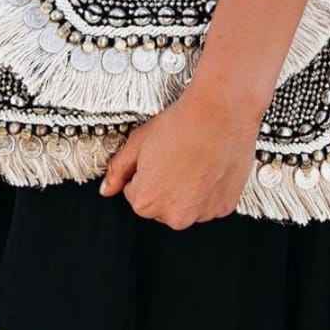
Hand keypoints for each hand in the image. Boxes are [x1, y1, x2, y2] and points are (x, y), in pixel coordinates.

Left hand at [99, 86, 264, 229]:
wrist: (220, 113)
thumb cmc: (180, 125)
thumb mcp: (137, 142)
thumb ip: (118, 170)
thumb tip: (106, 189)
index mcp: (146, 202)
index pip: (134, 193)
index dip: (143, 172)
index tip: (156, 156)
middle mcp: (174, 216)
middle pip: (160, 204)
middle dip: (163, 185)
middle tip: (174, 156)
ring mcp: (201, 214)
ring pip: (185, 205)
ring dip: (185, 191)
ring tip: (193, 160)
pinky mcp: (223, 207)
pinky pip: (208, 204)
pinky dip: (207, 190)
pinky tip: (209, 166)